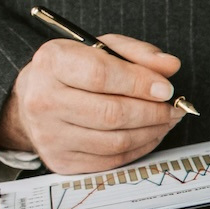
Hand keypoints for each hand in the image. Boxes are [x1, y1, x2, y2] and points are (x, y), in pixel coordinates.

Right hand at [0, 35, 184, 173]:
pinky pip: (113, 160)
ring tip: (166, 120)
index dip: (140, 83)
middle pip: (112, 113)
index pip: (100, 75)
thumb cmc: (74, 71)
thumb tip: (170, 65)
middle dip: (153, 112)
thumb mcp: (102, 49)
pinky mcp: (61, 160)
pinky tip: (149, 134)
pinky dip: (140, 148)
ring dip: (152, 132)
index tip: (166, 89)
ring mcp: (50, 134)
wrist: (35, 100)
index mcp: (53, 62)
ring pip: (116, 140)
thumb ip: (138, 53)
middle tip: (174, 108)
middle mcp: (44, 100)